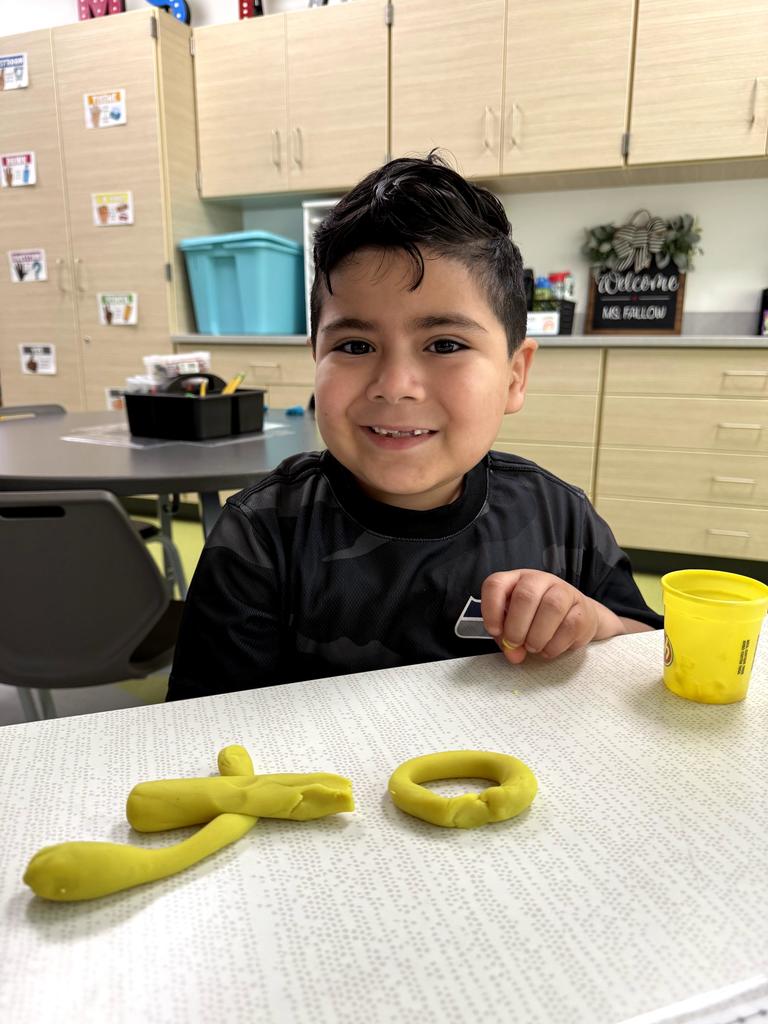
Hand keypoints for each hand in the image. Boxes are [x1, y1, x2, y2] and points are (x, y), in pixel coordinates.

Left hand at [481, 569, 606, 663]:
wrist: (577, 617)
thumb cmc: (538, 620)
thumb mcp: (516, 624)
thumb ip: (507, 639)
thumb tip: (513, 654)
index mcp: (516, 580)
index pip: (496, 584)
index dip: (491, 608)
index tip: (494, 631)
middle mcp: (540, 580)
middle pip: (526, 596)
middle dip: (517, 627)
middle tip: (515, 644)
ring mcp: (564, 591)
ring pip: (551, 607)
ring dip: (538, 635)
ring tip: (533, 647)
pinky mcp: (583, 609)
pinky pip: (570, 626)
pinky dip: (555, 645)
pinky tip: (549, 649)